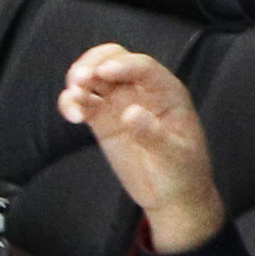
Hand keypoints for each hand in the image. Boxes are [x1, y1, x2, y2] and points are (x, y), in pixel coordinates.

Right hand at [57, 43, 225, 252]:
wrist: (172, 197)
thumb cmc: (183, 173)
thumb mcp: (174, 157)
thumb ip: (153, 135)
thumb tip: (131, 113)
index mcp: (167, 92)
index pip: (143, 68)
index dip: (123, 65)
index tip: (103, 73)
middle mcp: (141, 90)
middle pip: (114, 59)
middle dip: (95, 63)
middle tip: (81, 79)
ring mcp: (120, 103)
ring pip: (94, 76)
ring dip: (78, 80)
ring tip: (73, 99)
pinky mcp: (102, 119)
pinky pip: (83, 102)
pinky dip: (72, 102)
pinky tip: (72, 114)